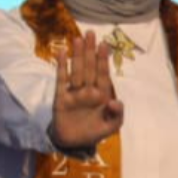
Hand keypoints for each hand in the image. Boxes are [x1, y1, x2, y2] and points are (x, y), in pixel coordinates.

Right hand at [51, 30, 123, 149]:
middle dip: (90, 51)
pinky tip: (62, 53)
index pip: (103, 74)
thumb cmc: (94, 132)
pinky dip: (62, 67)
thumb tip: (115, 101)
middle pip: (90, 67)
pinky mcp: (61, 98)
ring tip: (78, 39)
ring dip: (77, 55)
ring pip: (76, 70)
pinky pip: (61, 79)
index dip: (103, 60)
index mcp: (102, 95)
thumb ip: (117, 114)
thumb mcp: (111, 126)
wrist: (73, 144)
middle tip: (91, 33)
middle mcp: (88, 90)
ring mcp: (74, 92)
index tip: (104, 45)